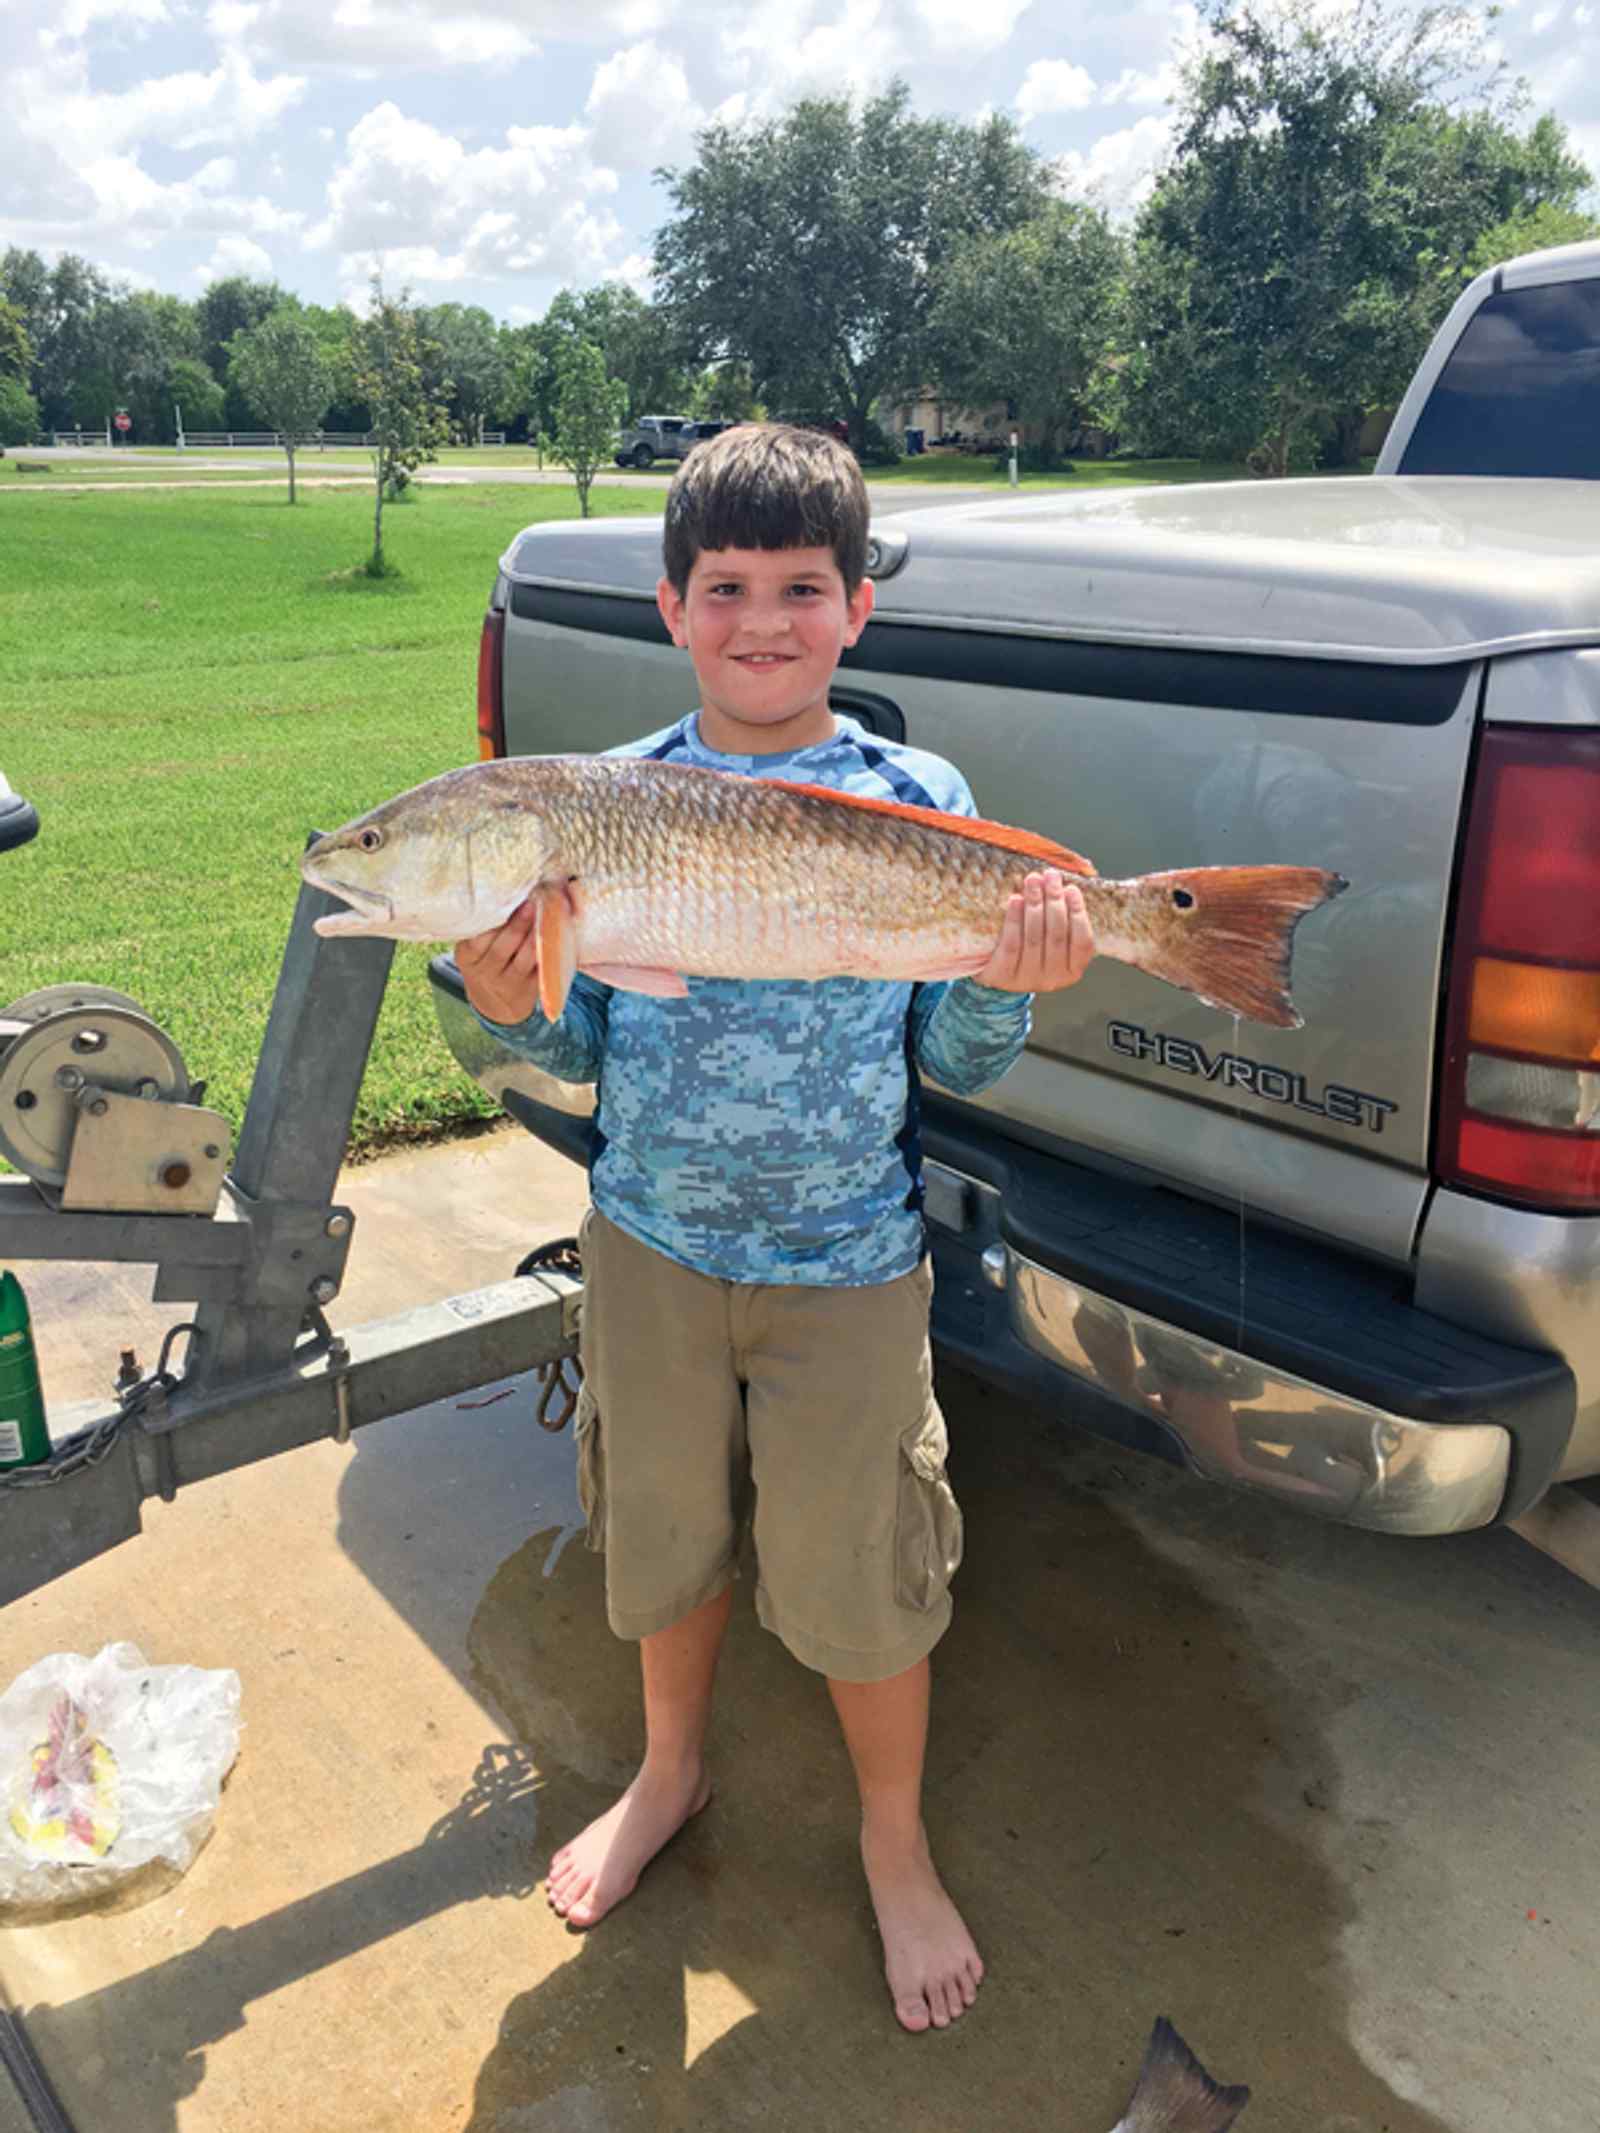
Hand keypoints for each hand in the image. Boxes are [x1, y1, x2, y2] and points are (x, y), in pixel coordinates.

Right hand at [456, 898, 541, 1024]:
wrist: (496, 1002)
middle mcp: (485, 972)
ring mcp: (508, 983)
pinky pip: (540, 969)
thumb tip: (503, 890)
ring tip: (545, 914)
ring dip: (535, 936)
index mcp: (467, 958)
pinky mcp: (529, 989)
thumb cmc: (485, 962)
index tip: (505, 899)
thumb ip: (482, 928)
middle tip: (530, 903)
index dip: (492, 920)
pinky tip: (555, 934)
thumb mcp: (473, 949)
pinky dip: (548, 951)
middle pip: (501, 948)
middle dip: (517, 924)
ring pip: (524, 958)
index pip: (477, 939)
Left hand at [973, 870, 1094, 993]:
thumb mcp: (1052, 937)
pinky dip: (1014, 920)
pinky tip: (1015, 900)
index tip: (1071, 888)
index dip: (1078, 913)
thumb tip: (1080, 872)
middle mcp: (1053, 979)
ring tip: (1033, 880)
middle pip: (1056, 935)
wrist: (997, 970)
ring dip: (1035, 904)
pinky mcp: (1004, 976)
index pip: (1082, 941)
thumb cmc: (1031, 946)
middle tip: (1050, 876)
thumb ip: (1066, 914)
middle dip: (1054, 901)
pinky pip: (1011, 944)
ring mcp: (1028, 979)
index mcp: (1072, 970)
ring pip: (1034, 938)